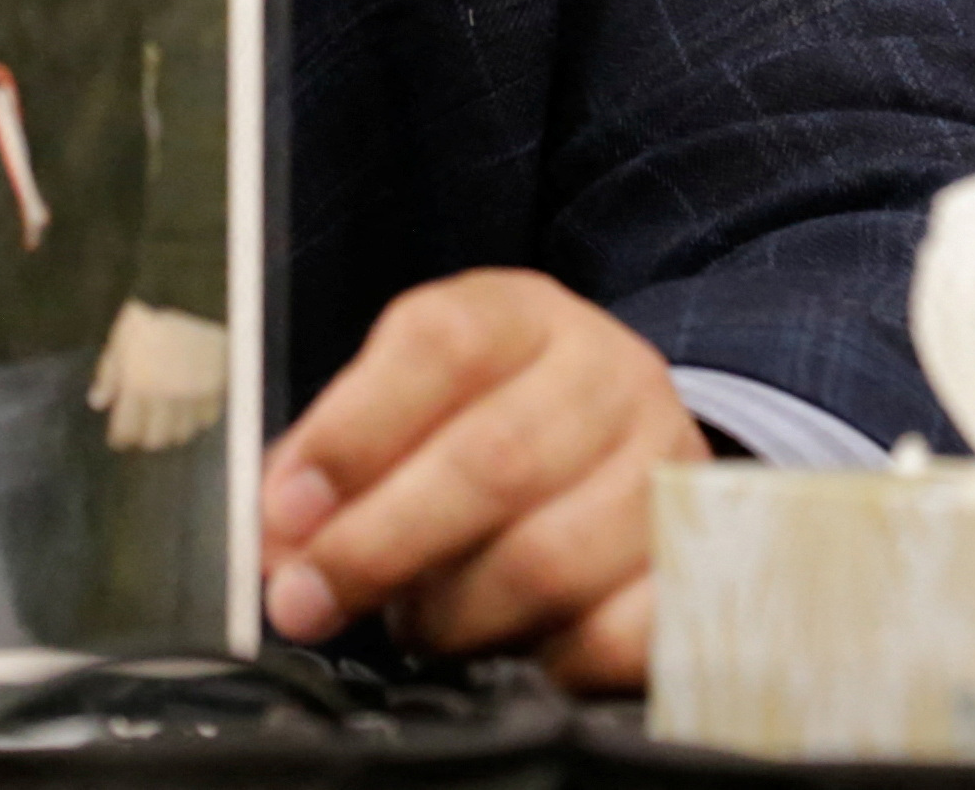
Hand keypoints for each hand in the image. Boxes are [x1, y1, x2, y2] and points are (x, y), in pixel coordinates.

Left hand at [90, 301, 230, 452]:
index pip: (126, 431)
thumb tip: (98, 402)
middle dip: (146, 436)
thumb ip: (109, 373)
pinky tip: (190, 407)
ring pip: (182, 433)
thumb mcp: (120, 338)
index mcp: (138, 384)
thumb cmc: (149, 315)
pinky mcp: (217, 388)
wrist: (194, 294)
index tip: (119, 437)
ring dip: (172, 430)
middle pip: (156, 439)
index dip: (120, 438)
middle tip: (142, 426)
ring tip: (166, 419)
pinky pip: (207, 419)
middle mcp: (165, 396)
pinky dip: (197, 418)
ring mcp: (194, 395)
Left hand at [256, 269, 704, 695]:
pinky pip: (619, 633)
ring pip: (549, 559)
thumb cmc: (492, 418)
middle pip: (493, 460)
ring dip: (454, 612)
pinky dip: (547, 659)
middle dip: (379, 544)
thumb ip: (338, 458)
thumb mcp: (413, 399)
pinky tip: (510, 650)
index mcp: (523, 314)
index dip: (351, 433)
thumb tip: (276, 541)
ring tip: (414, 621)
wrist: (624, 437)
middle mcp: (608, 376)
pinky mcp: (698, 563)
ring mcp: (664, 468)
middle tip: (308, 599)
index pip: (440, 345)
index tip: (285, 509)